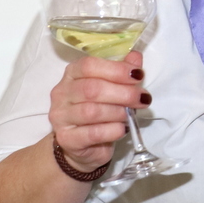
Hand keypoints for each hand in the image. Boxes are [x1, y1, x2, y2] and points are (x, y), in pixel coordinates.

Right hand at [49, 50, 147, 174]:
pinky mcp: (67, 139)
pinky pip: (92, 133)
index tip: (138, 76)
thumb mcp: (112, 88)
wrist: (84, 145)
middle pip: (92, 89)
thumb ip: (122, 72)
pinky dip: (112, 130)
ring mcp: (61, 117)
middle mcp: (62, 93)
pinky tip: (122, 129)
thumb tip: (136, 57)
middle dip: (123, 93)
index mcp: (72, 74)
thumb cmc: (99, 112)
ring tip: (130, 115)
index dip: (116, 70)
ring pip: (91, 111)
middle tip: (142, 99)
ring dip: (118, 112)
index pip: (89, 66)